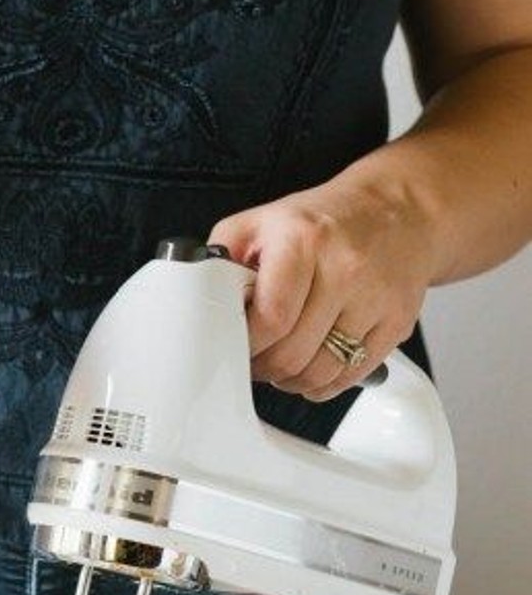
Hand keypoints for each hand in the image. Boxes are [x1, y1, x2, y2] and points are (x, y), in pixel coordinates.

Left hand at [208, 174, 436, 400]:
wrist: (397, 210)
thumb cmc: (320, 222)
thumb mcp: (260, 222)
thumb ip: (222, 258)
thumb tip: (195, 296)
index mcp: (304, 241)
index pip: (270, 319)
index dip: (245, 346)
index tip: (234, 347)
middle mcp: (345, 268)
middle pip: (292, 353)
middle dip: (262, 367)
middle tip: (253, 361)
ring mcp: (376, 297)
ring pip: (321, 372)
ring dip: (290, 381)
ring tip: (280, 366)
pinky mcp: (397, 321)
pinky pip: (352, 375)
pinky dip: (323, 385)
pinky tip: (310, 369)